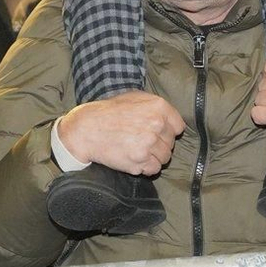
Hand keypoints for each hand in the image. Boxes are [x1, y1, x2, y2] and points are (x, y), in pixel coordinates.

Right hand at [56, 91, 184, 174]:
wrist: (87, 129)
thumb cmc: (109, 112)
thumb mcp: (134, 98)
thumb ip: (155, 106)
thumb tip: (170, 118)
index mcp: (158, 107)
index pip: (178, 126)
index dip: (168, 131)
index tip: (158, 132)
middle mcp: (156, 124)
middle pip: (171, 143)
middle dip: (159, 144)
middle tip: (142, 141)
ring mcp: (149, 144)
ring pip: (165, 157)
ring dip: (154, 156)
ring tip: (138, 150)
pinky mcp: (140, 161)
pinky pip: (154, 169)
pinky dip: (146, 167)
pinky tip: (135, 159)